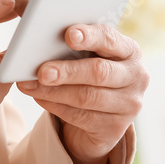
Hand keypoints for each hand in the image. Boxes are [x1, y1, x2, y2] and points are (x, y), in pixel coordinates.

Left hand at [17, 24, 148, 163]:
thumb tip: (37, 41)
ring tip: (28, 85)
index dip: (89, 36)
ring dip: (53, 91)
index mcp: (129, 50)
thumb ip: (72, 46)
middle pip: (99, 72)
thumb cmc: (89, 70)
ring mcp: (128, 105)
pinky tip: (39, 97)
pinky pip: (80, 117)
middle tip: (42, 71)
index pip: (110, 39)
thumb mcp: (88, 55)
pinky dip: (55, 106)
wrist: (103, 112)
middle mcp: (136, 77)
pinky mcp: (115, 128)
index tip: (69, 35)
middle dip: (67, 71)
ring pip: (87, 97)